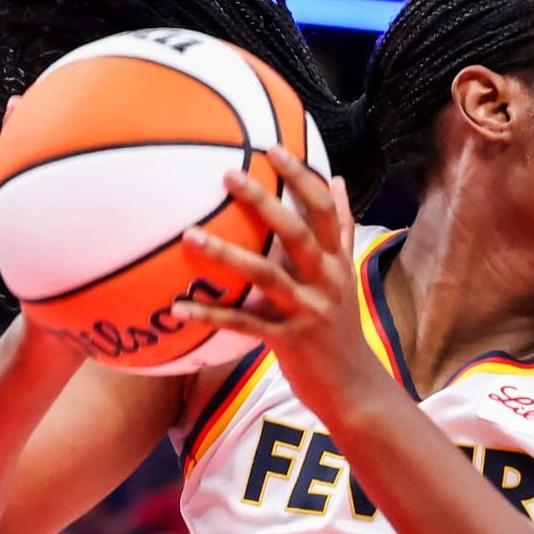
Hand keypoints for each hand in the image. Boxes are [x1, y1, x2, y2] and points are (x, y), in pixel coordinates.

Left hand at [171, 145, 391, 421]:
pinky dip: (211, 315)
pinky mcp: (289, 340)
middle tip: (229, 174)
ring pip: (266, 274)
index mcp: (337, 261)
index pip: (323, 210)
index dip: (301, 176)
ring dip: (226, 254)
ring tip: (190, 235)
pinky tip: (179, 307)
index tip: (274, 147)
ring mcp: (307, 310)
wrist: (354, 387)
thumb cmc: (341, 327)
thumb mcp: (348, 274)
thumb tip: (337, 180)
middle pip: (295, 232)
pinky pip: (243, 324)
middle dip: (263, 200)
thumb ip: (341, 229)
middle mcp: (326, 280)